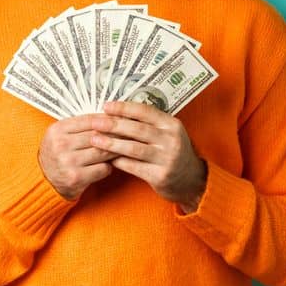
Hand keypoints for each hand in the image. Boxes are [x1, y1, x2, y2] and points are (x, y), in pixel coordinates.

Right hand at [38, 114, 119, 199]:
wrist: (44, 179)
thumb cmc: (58, 153)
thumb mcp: (61, 134)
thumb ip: (81, 125)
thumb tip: (111, 115)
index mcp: (58, 130)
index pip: (91, 120)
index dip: (109, 120)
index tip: (122, 120)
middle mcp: (61, 145)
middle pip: (99, 135)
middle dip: (117, 135)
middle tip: (130, 134)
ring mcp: (68, 162)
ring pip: (103, 151)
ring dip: (116, 150)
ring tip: (124, 148)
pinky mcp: (76, 177)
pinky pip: (103, 168)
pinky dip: (109, 166)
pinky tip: (109, 164)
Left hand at [91, 100, 207, 212]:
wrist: (190, 179)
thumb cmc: (172, 152)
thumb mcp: (168, 133)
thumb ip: (149, 123)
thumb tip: (118, 113)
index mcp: (172, 125)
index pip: (145, 112)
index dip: (124, 108)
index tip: (106, 106)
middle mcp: (171, 140)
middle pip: (137, 129)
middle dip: (113, 125)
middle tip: (95, 122)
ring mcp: (167, 158)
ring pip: (133, 148)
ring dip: (111, 144)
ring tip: (95, 140)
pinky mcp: (160, 175)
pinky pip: (133, 166)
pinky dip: (118, 161)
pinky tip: (106, 158)